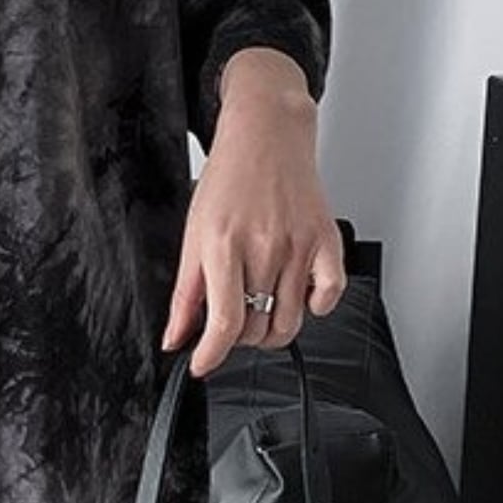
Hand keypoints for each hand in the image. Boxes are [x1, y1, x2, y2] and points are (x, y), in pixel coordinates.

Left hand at [161, 48, 346, 377]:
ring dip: (270, 330)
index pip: (224, 323)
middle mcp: (265, 247)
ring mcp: (300, 246)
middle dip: (238, 338)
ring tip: (257, 308)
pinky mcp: (328, 242)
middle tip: (230, 319)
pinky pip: (327, 298)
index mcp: (224, 245)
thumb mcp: (193, 234)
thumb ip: (185, 293)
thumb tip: (175, 339)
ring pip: (289, 323)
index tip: (202, 366)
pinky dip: (312, 308)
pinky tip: (293, 293)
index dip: (211, 355)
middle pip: (256, 329)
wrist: (266, 136)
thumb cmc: (228, 181)